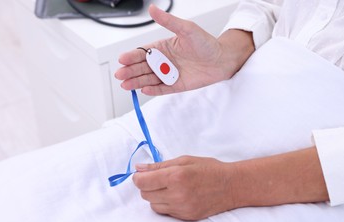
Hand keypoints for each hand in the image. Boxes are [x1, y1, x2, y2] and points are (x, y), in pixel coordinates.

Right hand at [115, 4, 253, 95]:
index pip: (143, 52)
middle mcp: (164, 62)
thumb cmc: (206, 43)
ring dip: (137, 82)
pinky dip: (153, 90)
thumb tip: (153, 9)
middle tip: (120, 75)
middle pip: (143, 67)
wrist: (223, 59)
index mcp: (163, 47)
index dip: (132, 56)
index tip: (123, 59)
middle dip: (130, 71)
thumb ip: (169, 21)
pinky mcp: (177, 85)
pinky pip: (163, 89)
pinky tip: (143, 90)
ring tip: (126, 85)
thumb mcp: (187, 29)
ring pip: (149, 79)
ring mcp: (170, 74)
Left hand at [132, 156, 235, 220]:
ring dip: (155, 196)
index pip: (142, 182)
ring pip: (153, 204)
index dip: (138, 177)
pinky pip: (165, 212)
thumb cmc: (209, 169)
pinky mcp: (186, 217)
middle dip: (147, 185)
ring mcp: (182, 208)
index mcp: (176, 176)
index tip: (142, 174)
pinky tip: (176, 195)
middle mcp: (177, 194)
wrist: (231, 186)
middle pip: (145, 194)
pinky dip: (165, 204)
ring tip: (169, 187)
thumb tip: (139, 168)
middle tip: (159, 178)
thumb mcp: (185, 160)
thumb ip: (160, 165)